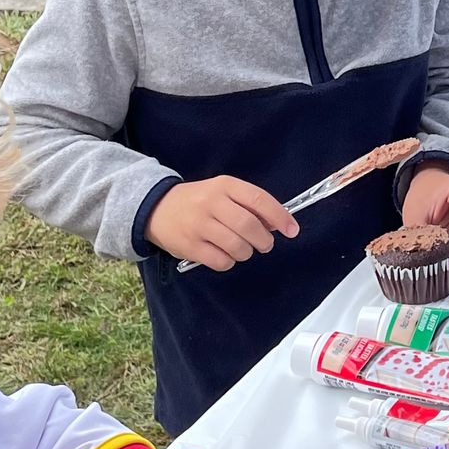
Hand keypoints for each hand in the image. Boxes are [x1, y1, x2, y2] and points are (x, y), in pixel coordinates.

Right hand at [146, 175, 297, 271]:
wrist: (156, 208)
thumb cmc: (198, 201)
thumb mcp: (222, 192)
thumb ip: (248, 204)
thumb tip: (276, 223)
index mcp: (224, 186)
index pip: (259, 199)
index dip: (280, 216)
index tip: (292, 230)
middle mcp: (211, 203)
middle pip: (249, 226)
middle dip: (264, 240)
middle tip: (264, 245)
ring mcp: (199, 225)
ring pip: (237, 246)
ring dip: (246, 253)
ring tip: (242, 249)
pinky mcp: (190, 246)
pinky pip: (221, 261)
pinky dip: (229, 262)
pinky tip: (224, 255)